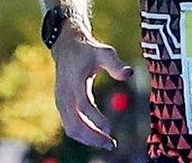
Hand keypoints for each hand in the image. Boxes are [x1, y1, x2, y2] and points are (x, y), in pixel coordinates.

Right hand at [51, 29, 133, 149]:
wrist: (67, 48)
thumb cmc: (89, 51)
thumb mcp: (105, 52)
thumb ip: (116, 64)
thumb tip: (130, 74)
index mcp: (75, 81)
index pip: (84, 105)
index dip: (96, 119)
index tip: (110, 130)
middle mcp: (65, 94)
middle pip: (74, 123)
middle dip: (92, 136)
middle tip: (111, 144)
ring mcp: (61, 101)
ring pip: (70, 127)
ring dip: (87, 139)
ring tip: (107, 144)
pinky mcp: (62, 106)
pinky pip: (70, 125)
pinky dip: (82, 134)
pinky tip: (97, 137)